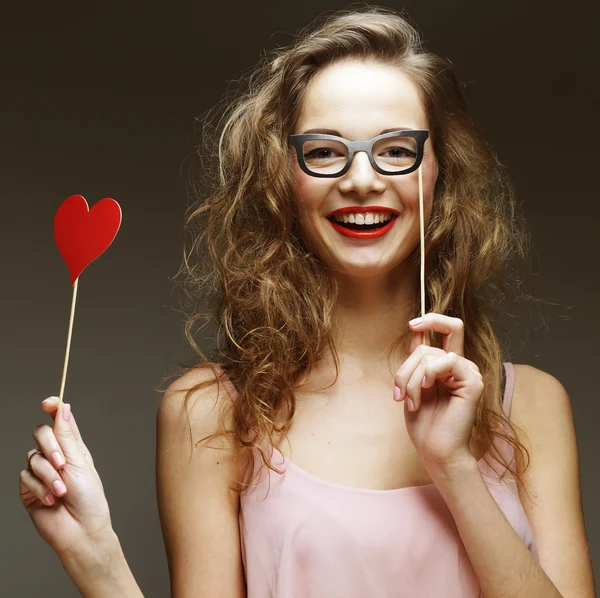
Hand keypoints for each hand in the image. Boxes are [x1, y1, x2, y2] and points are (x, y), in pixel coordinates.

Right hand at [19, 397, 114, 563]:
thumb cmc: (89, 497)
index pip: (59, 420)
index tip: (48, 402)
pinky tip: (52, 499)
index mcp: (72, 447)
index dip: (53, 407)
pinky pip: (25, 477)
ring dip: (48, 474)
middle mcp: (55, 456)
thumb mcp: (80, 462)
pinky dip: (40, 487)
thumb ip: (67, 436)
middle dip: (50, 447)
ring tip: (62, 490)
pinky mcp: (29, 488)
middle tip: (62, 463)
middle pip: (40, 433)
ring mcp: (41, 472)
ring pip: (32, 456)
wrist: (80, 529)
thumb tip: (64, 407)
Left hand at [393, 313, 484, 469]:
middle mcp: (460, 365)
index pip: (447, 330)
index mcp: (446, 365)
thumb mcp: (412, 384)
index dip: (431, 320)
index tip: (412, 325)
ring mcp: (468, 372)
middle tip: (399, 392)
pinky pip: (446, 361)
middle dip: (406, 367)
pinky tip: (425, 391)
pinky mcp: (473, 381)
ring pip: (429, 355)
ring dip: (411, 379)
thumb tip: (416, 331)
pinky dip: (428, 375)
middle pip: (429, 344)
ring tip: (411, 401)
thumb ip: (417, 359)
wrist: (435, 450)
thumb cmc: (424, 422)